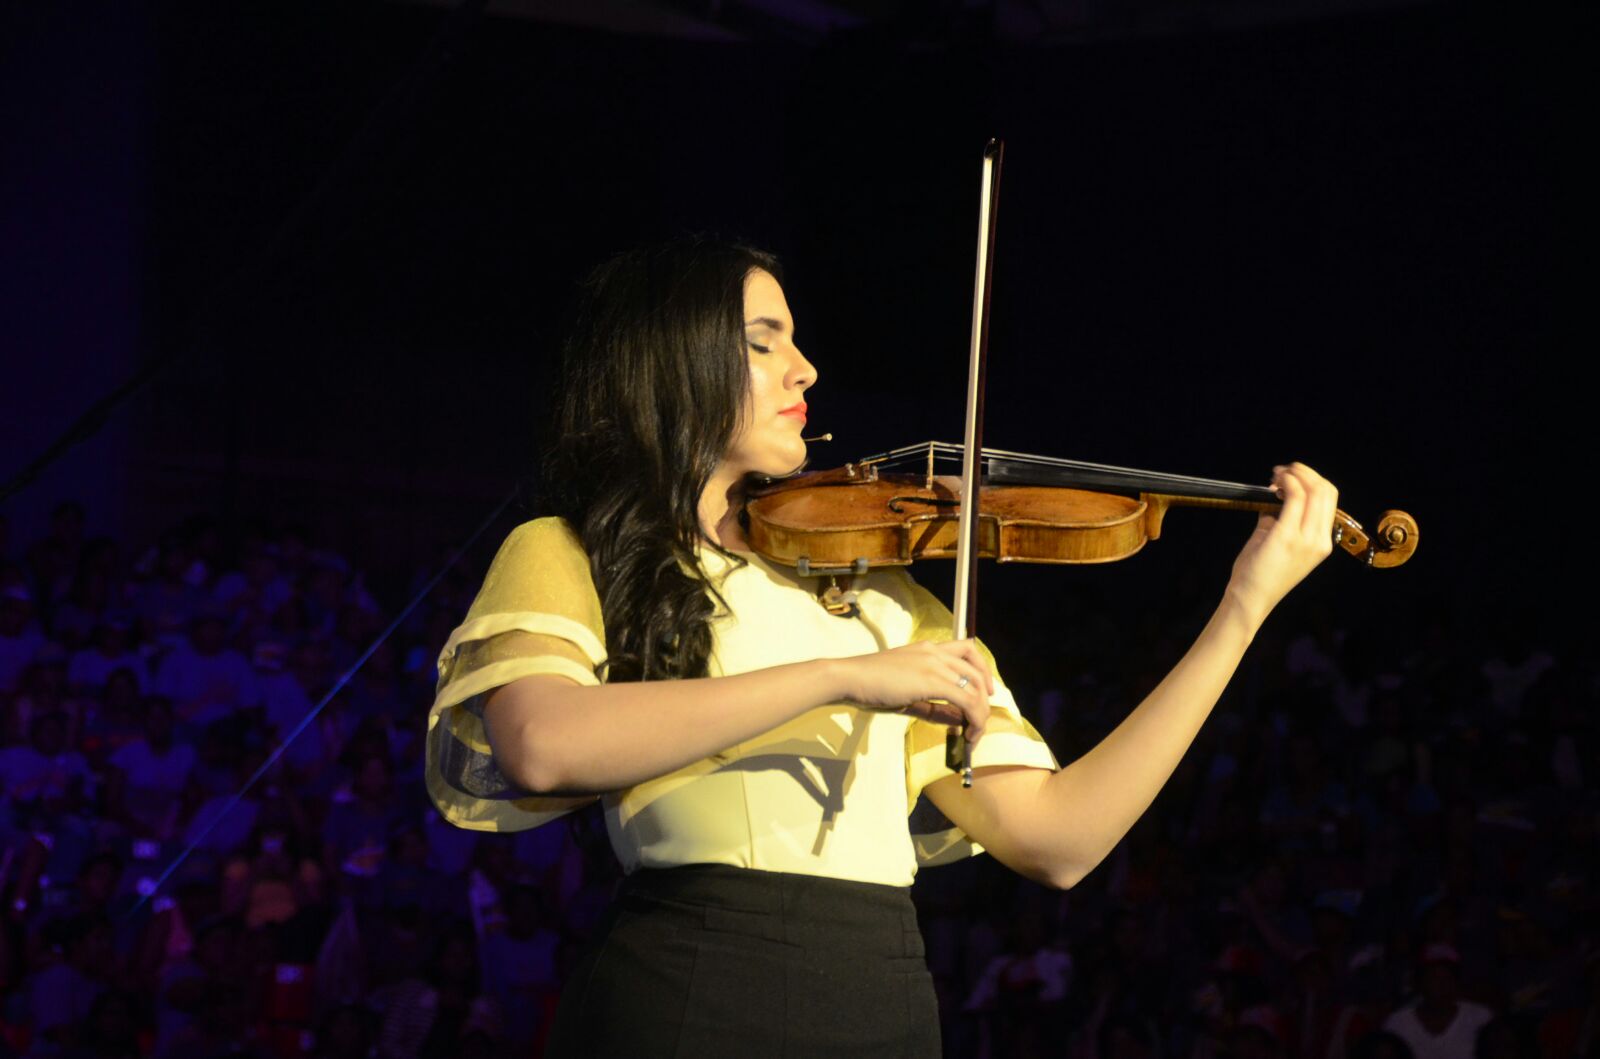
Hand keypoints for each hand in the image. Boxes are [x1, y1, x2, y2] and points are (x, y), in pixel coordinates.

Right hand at [832, 639, 996, 744]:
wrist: (849, 678)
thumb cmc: (870, 686)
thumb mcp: (907, 696)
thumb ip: (934, 707)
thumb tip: (958, 721)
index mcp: (928, 649)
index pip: (968, 651)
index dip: (982, 672)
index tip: (984, 693)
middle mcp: (935, 652)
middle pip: (976, 670)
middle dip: (985, 698)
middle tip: (981, 720)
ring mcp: (934, 664)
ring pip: (975, 686)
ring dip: (981, 712)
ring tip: (975, 732)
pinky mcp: (931, 681)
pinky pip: (966, 699)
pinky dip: (974, 717)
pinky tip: (969, 732)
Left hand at [1227, 461, 1337, 627]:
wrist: (1250, 598)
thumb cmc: (1259, 571)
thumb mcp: (1276, 539)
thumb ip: (1280, 515)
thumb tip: (1275, 490)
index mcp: (1322, 542)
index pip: (1330, 500)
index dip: (1313, 480)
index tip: (1292, 475)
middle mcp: (1320, 540)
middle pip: (1326, 491)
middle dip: (1305, 472)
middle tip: (1284, 470)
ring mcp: (1306, 539)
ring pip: (1313, 490)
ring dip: (1294, 474)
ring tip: (1277, 473)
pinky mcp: (1287, 536)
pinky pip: (1294, 497)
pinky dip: (1286, 482)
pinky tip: (1273, 482)